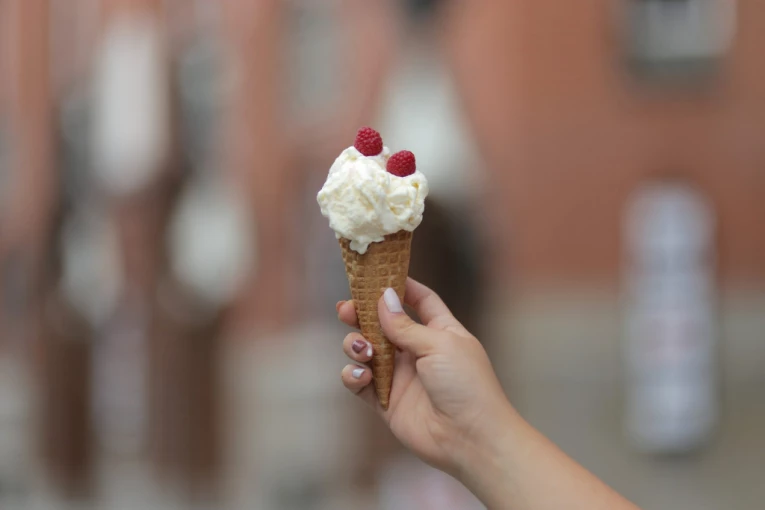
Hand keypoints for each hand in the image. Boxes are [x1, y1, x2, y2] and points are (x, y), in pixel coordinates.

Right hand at [337, 277, 513, 476]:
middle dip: (362, 314)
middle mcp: (418, 351)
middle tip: (345, 310)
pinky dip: (353, 376)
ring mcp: (400, 376)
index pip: (420, 300)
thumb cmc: (466, 385)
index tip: (377, 273)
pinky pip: (360, 383)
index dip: (400, 286)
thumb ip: (406, 325)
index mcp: (440, 331)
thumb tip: (383, 298)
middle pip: (383, 324)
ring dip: (356, 345)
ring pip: (366, 351)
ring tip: (363, 351)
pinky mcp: (386, 401)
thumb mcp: (439, 345)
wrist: (470, 438)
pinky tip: (361, 376)